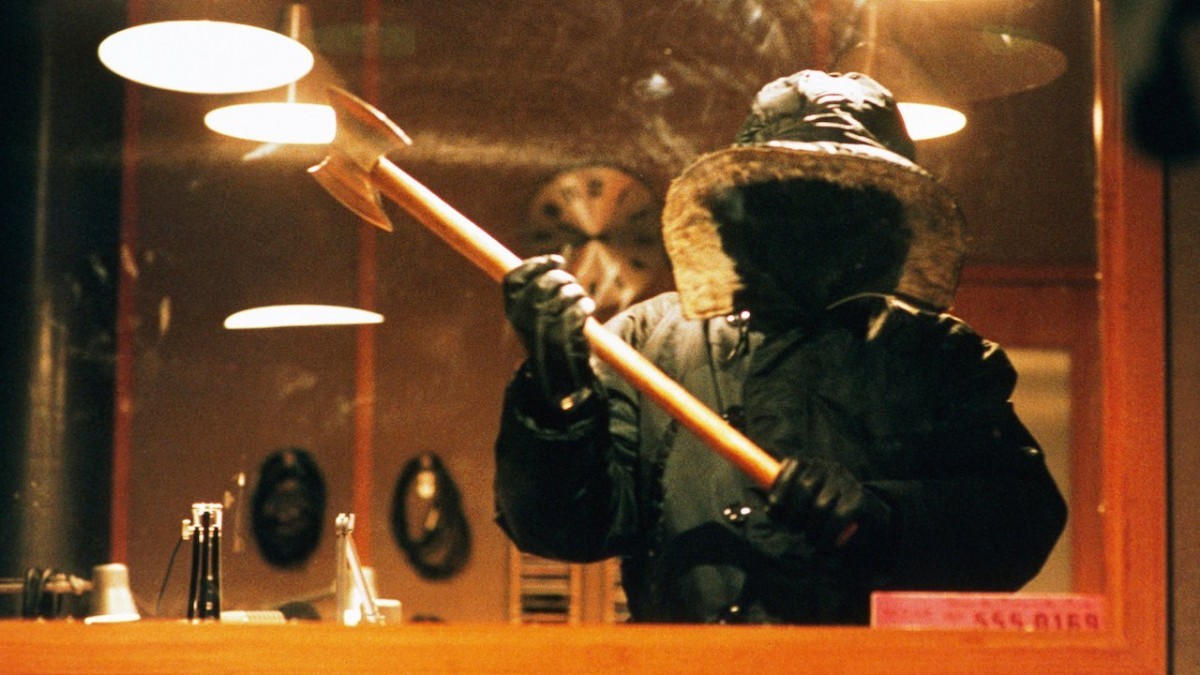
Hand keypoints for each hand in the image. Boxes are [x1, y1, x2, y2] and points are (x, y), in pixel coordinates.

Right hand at [503, 255, 595, 409]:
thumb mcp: (536, 320)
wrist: (558, 380)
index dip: (536, 264)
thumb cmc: (550, 343)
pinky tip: (587, 307)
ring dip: (576, 292)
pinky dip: (584, 306)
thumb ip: (537, 296)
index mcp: (511, 314)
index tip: (557, 260)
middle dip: (562, 278)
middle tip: (571, 283)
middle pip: (543, 284)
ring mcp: (541, 332)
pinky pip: (576, 313)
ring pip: (562, 297)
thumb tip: (552, 265)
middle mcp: (521, 322)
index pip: (514, 279)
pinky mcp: (561, 342)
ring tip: (581, 297)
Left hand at [766, 457, 892, 553]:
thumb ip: (788, 498)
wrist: (871, 512)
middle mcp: (829, 468)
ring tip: (812, 541)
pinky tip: (825, 546)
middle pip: (803, 489)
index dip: (779, 488)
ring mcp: (845, 481)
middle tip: (794, 529)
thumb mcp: (808, 497)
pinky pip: (838, 518)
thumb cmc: (831, 507)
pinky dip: (828, 536)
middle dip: (794, 514)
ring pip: (820, 506)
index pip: (791, 468)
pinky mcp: (859, 498)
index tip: (773, 509)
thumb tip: (764, 503)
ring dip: (812, 529)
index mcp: (812, 465)